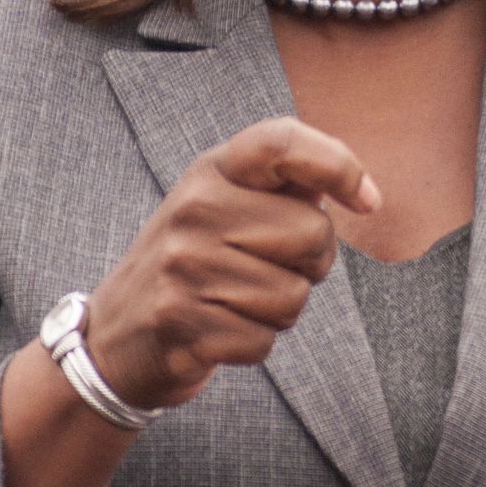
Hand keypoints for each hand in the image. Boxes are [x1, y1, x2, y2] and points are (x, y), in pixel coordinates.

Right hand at [84, 116, 378, 407]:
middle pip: (313, 232)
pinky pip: (264, 341)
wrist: (117, 331)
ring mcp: (183, 263)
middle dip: (312, 262)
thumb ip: (288, 187)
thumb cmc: (201, 258)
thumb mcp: (230, 202)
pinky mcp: (179, 320)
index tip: (368, 200)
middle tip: (272, 267)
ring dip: (281, 310)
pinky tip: (221, 328)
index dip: (338, 165)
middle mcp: (196, 206)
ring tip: (239, 299)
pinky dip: (254, 343)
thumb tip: (362, 193)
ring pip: (294, 295)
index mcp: (216, 169)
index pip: (282, 142)